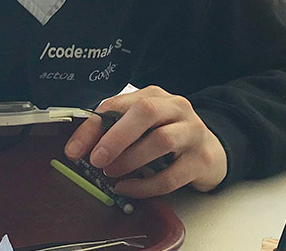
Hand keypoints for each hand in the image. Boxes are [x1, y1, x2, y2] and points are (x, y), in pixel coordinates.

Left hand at [63, 86, 226, 196]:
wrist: (211, 151)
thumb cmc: (168, 137)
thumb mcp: (141, 128)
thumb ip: (114, 131)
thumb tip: (80, 149)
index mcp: (154, 96)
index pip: (117, 104)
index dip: (92, 127)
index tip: (74, 150)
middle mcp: (175, 108)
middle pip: (145, 112)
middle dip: (116, 137)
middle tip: (96, 160)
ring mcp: (192, 132)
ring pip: (161, 140)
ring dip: (130, 159)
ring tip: (111, 174)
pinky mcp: (202, 160)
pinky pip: (172, 175)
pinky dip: (145, 185)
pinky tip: (128, 188)